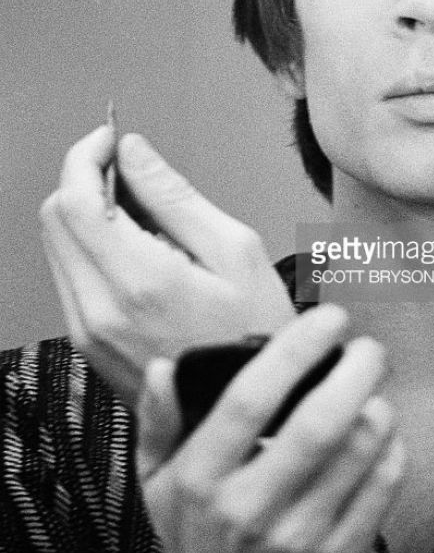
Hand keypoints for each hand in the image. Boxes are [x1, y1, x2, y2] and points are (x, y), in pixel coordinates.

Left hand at [39, 124, 294, 407]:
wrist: (255, 414)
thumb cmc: (258, 334)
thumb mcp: (236, 250)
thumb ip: (175, 197)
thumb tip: (134, 152)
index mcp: (139, 281)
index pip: (75, 199)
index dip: (86, 155)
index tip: (111, 138)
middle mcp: (99, 309)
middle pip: (56, 218)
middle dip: (84, 179)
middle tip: (129, 170)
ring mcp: (88, 331)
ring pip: (57, 246)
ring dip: (86, 214)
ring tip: (143, 216)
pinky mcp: (88, 344)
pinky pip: (70, 277)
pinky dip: (91, 249)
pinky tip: (137, 251)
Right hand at [139, 304, 404, 552]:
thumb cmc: (195, 537)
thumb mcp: (156, 482)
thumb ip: (158, 421)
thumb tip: (163, 366)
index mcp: (202, 479)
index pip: (250, 399)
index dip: (294, 349)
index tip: (326, 318)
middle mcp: (250, 510)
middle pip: (318, 424)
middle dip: (355, 371)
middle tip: (368, 347)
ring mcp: (299, 539)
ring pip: (359, 452)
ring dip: (378, 406)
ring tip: (374, 388)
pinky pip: (382, 487)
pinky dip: (391, 448)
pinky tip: (383, 433)